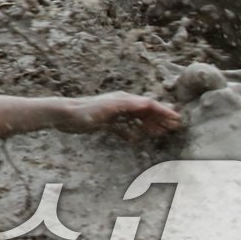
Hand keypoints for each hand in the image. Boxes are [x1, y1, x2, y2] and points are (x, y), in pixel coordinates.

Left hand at [58, 93, 182, 138]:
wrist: (64, 115)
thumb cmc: (85, 111)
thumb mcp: (108, 108)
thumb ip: (127, 105)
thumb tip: (147, 103)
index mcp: (123, 99)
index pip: (149, 104)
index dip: (163, 111)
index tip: (177, 119)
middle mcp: (120, 104)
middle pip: (145, 110)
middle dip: (160, 118)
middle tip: (175, 126)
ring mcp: (113, 113)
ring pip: (136, 118)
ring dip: (149, 125)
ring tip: (160, 133)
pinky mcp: (104, 122)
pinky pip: (122, 127)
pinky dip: (131, 132)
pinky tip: (134, 139)